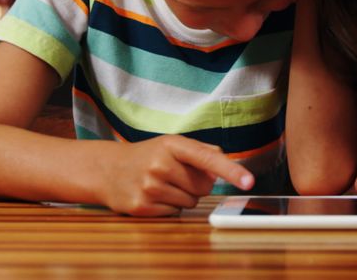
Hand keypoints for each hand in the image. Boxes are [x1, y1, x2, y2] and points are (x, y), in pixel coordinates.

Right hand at [97, 134, 253, 216]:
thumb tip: (224, 162)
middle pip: (203, 186)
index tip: (248, 181)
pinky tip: (155, 196)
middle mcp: (160, 164)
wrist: (107, 170)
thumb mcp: (171, 145)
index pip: (208, 157)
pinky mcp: (142, 207)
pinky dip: (170, 206)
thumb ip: (201, 151)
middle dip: (197, 184)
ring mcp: (150, 187)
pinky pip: (175, 212)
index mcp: (172, 145)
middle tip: (176, 175)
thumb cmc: (148, 156)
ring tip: (164, 185)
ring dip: (183, 196)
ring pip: (191, 201)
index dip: (230, 170)